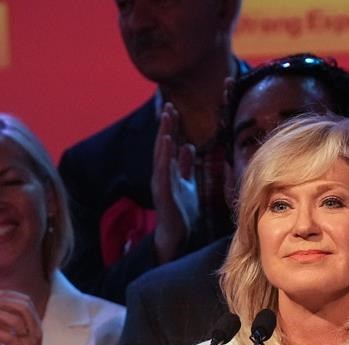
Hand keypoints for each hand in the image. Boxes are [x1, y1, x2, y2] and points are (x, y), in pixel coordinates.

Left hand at [0, 290, 50, 344]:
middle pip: (23, 307)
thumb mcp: (19, 337)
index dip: (12, 295)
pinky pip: (10, 338)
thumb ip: (13, 325)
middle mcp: (35, 331)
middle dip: (5, 301)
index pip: (27, 302)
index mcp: (35, 325)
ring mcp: (31, 342)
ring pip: (17, 320)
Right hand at [151, 102, 198, 263]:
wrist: (176, 234)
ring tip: (167, 117)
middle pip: (163, 145)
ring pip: (161, 154)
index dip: (171, 128)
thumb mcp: (187, 183)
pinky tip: (168, 142)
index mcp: (168, 171)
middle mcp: (162, 174)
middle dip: (166, 126)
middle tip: (169, 106)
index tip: (173, 110)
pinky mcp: (164, 192)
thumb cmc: (181, 211)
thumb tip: (187, 146)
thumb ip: (185, 166)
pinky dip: (165, 155)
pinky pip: (164, 170)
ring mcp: (161, 182)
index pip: (168, 145)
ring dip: (164, 134)